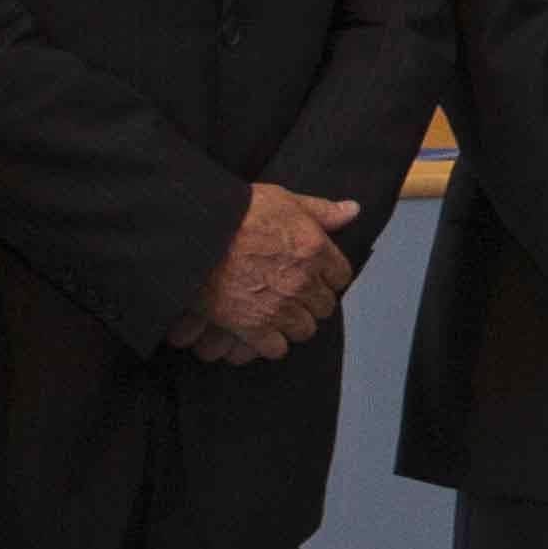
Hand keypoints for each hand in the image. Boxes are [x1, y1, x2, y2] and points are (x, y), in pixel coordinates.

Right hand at [168, 182, 362, 364]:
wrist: (195, 235)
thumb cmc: (237, 212)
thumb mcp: (283, 200)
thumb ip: (321, 210)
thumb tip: (352, 210)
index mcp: (315, 249)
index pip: (341, 275)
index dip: (327, 276)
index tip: (314, 275)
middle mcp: (303, 281)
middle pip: (324, 306)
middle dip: (311, 301)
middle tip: (292, 294)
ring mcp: (280, 307)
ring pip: (304, 329)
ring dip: (292, 323)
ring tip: (276, 312)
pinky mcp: (254, 327)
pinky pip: (277, 348)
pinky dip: (269, 343)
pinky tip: (259, 330)